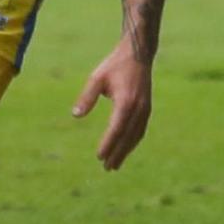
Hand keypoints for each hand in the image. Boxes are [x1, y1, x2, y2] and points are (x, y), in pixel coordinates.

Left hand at [72, 37, 152, 170]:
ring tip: (116, 165)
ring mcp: (145, 109)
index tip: (99, 157)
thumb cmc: (114, 66)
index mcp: (126, 102)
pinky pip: (141, 130)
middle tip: (107, 168)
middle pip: (127, 137)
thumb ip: (86, 97)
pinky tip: (126, 149)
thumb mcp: (96, 78)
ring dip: (126, 151)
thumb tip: (76, 115)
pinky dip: (133, 142)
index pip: (116, 129)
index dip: (108, 144)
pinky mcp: (147, 108)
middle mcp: (139, 108)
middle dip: (117, 153)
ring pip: (136, 136)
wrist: (137, 55)